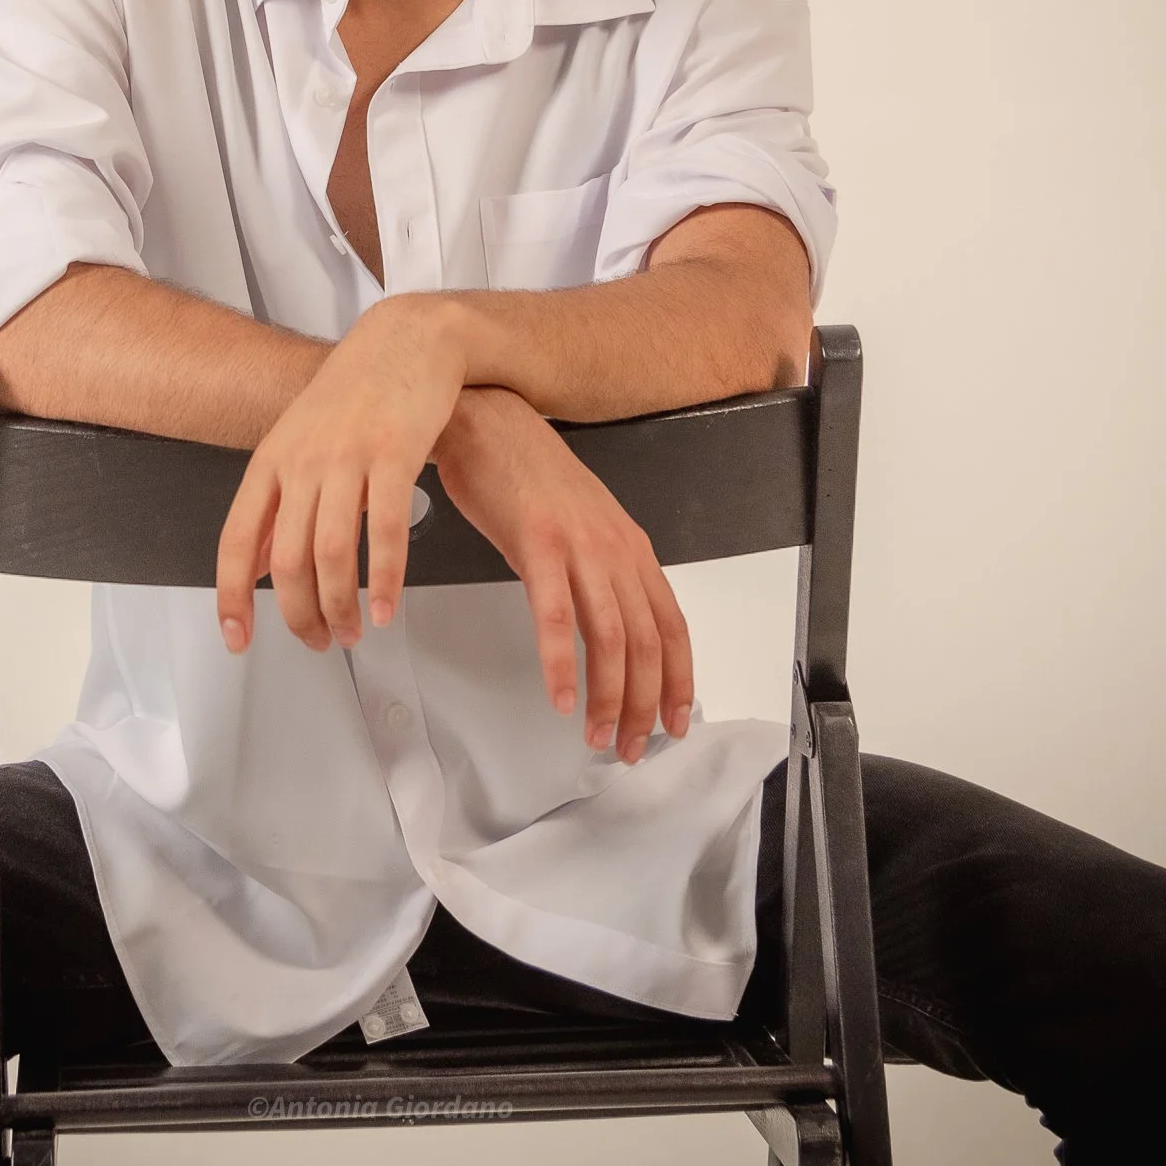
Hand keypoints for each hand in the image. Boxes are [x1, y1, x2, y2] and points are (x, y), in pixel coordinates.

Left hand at [215, 296, 465, 654]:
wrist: (409, 337)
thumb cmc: (358, 392)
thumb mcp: (301, 441)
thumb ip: (280, 502)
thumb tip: (258, 566)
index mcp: (272, 460)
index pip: (238, 540)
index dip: (232, 596)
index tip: (237, 639)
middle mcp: (303, 460)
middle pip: (287, 561)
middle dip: (300, 616)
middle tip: (320, 642)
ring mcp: (347, 456)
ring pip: (333, 555)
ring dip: (341, 608)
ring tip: (355, 632)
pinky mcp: (395, 454)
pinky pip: (385, 532)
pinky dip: (387, 581)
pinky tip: (389, 608)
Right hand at [433, 386, 693, 763]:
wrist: (487, 419)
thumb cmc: (523, 473)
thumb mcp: (577, 526)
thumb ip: (596, 572)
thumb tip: (604, 627)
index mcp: (630, 545)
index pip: (671, 625)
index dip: (678, 680)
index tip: (671, 724)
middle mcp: (615, 547)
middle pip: (647, 641)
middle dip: (643, 704)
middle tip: (628, 747)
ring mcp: (579, 544)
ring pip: (611, 635)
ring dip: (608, 695)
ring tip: (597, 735)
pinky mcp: (538, 541)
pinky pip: (556, 612)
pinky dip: (560, 661)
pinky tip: (560, 696)